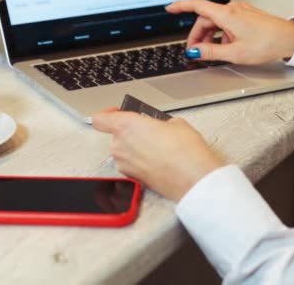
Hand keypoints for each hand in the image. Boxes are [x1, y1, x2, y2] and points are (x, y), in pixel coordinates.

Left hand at [92, 109, 224, 201]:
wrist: (193, 179)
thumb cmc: (185, 151)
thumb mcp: (175, 123)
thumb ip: (157, 123)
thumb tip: (158, 128)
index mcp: (125, 126)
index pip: (100, 119)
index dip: (107, 114)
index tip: (117, 112)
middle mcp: (119, 146)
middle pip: (116, 136)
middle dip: (131, 133)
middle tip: (150, 132)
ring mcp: (124, 165)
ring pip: (124, 152)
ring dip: (136, 149)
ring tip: (159, 148)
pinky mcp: (132, 179)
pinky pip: (131, 165)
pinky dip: (141, 162)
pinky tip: (159, 161)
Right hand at [166, 0, 293, 64]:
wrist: (289, 39)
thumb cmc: (268, 44)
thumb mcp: (235, 53)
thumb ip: (211, 52)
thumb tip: (194, 52)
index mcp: (227, 15)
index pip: (197, 6)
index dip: (180, 6)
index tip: (170, 9)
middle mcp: (232, 9)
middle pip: (205, 19)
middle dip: (197, 35)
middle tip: (194, 52)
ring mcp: (240, 11)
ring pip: (215, 22)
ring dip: (210, 37)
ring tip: (213, 53)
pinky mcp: (245, 16)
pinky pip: (226, 23)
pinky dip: (221, 35)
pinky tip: (226, 48)